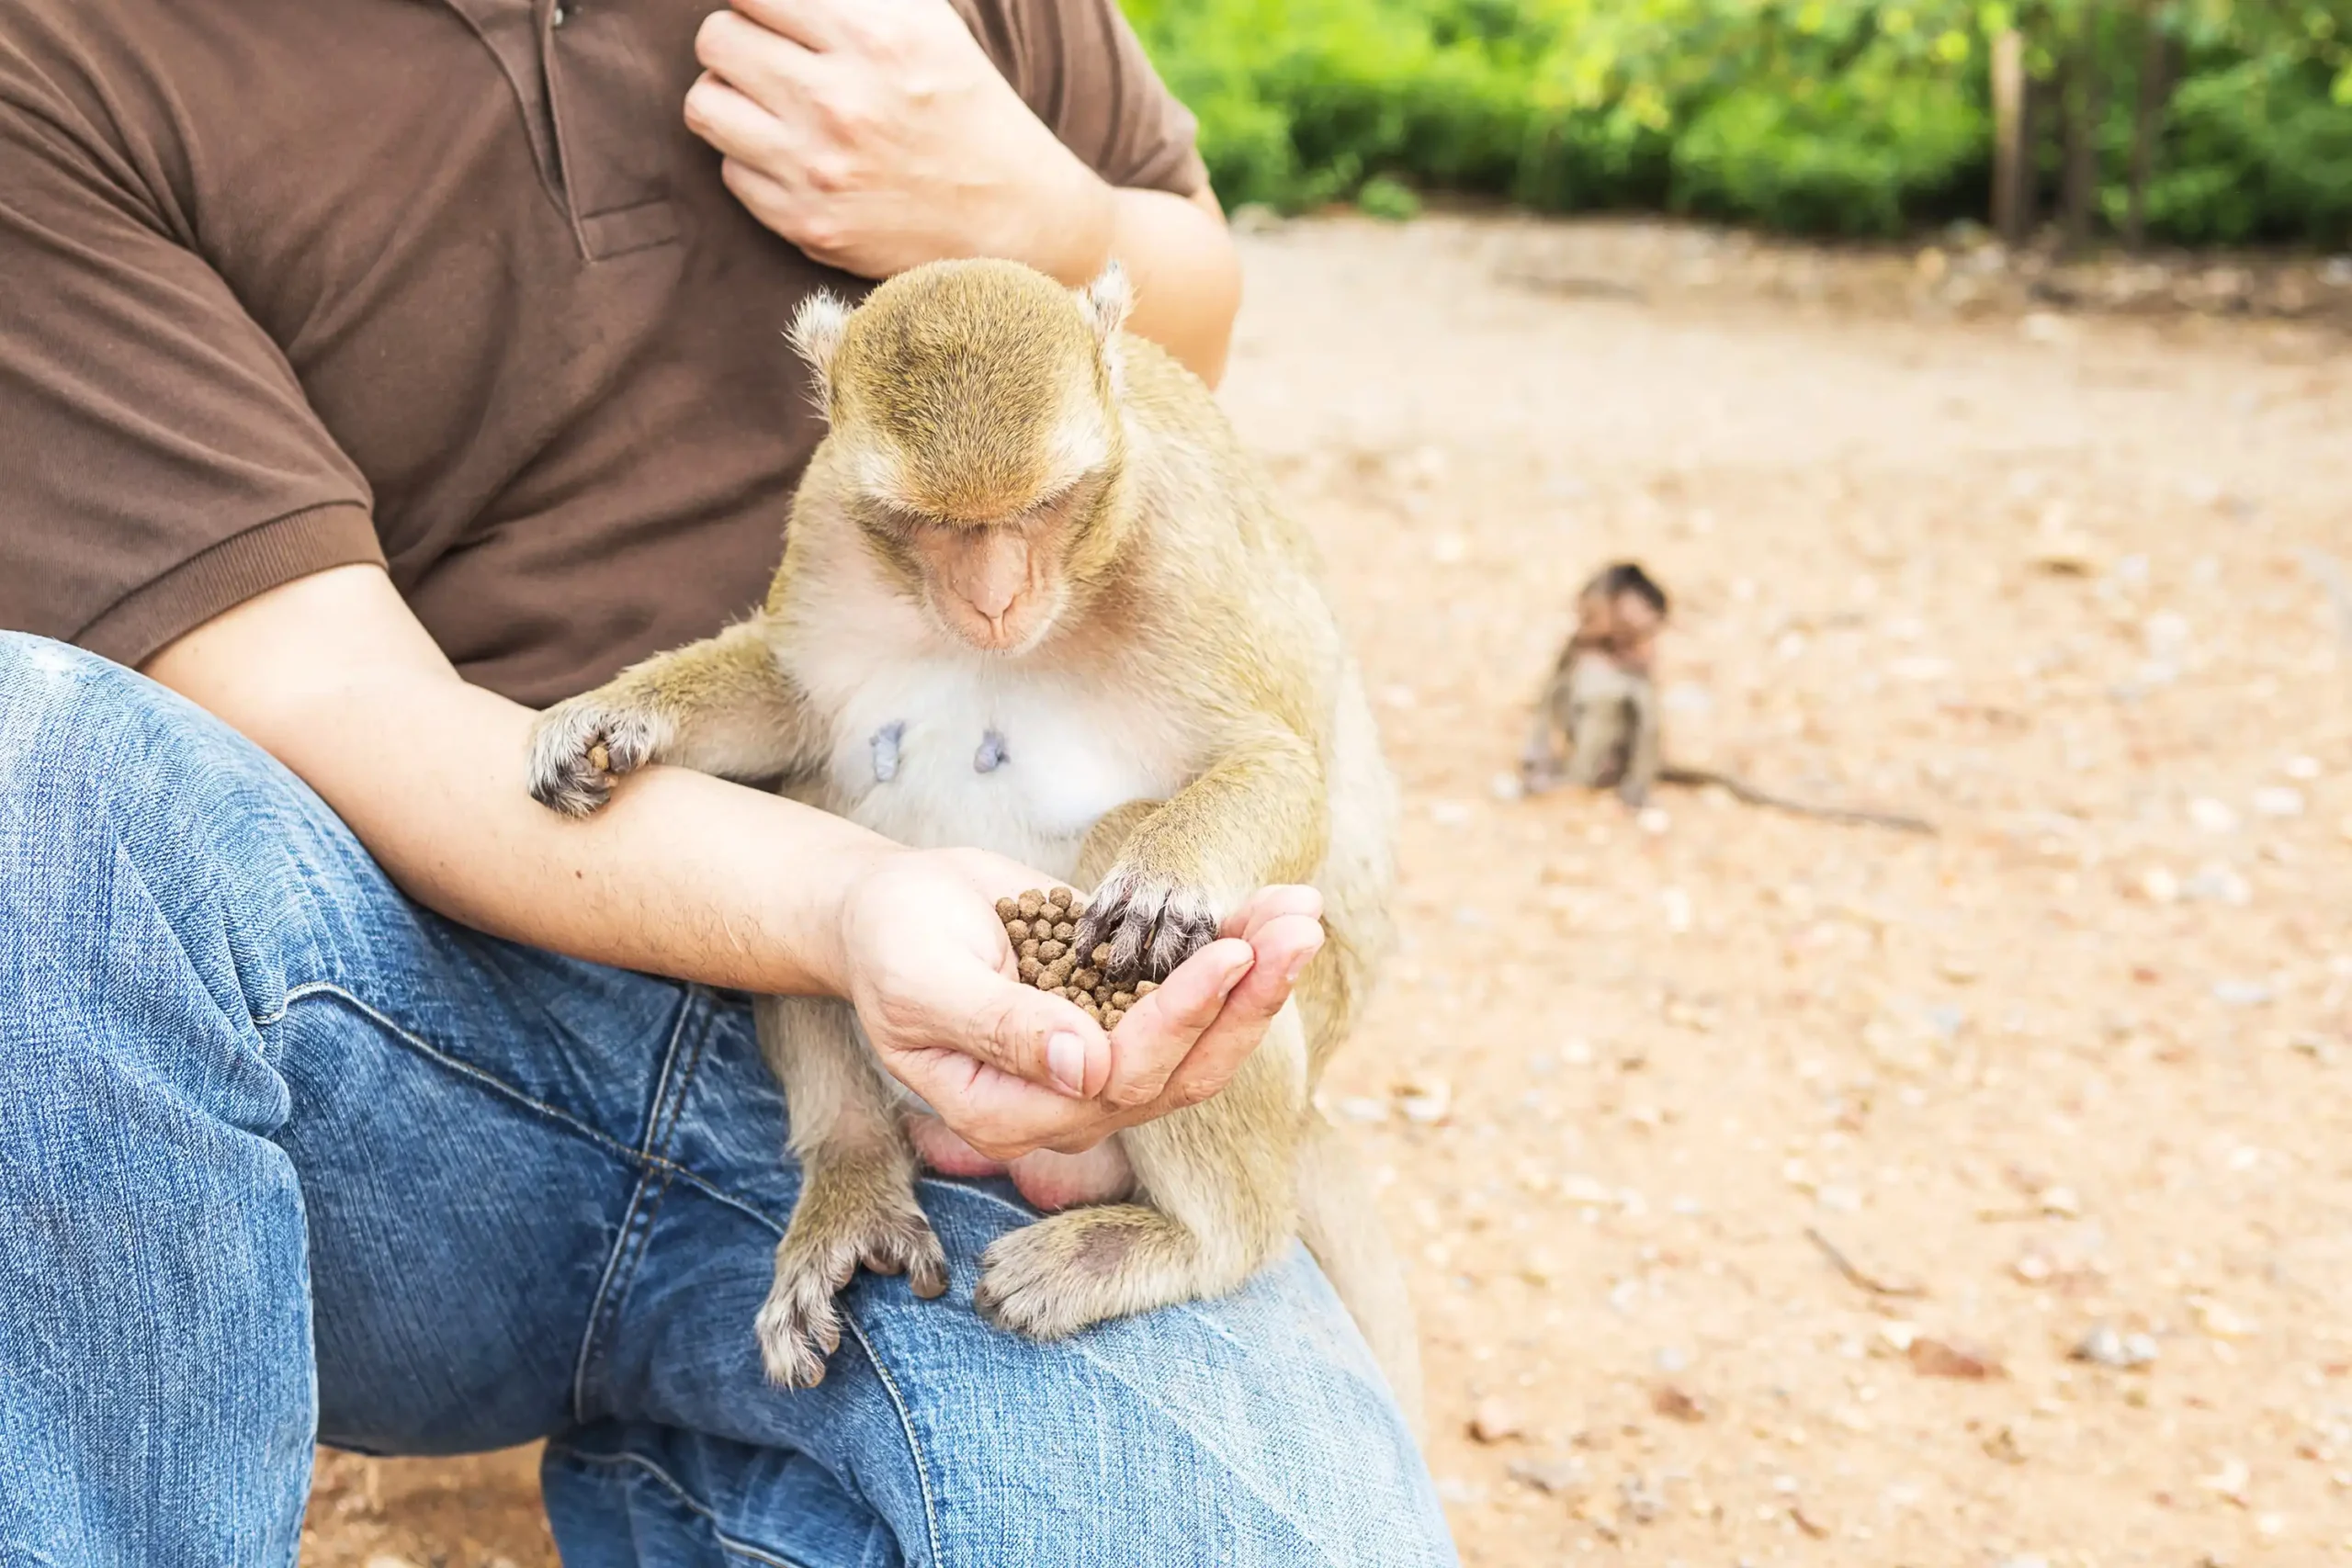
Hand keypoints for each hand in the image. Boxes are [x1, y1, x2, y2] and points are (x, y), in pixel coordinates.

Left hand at [685, 0, 1114, 282]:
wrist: (1016, 216)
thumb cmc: (963, 105)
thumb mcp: (924, 22)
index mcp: (871, 34)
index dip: (762, 4)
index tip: (779, 20)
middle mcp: (839, 100)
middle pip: (716, 39)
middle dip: (741, 44)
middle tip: (776, 63)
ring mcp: (817, 168)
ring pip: (704, 105)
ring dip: (732, 101)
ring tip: (773, 109)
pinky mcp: (806, 224)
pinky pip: (730, 172)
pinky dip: (756, 164)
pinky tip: (800, 162)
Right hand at [836, 847, 1323, 1160]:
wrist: (890, 909)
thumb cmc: (892, 945)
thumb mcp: (926, 982)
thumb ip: (1000, 1027)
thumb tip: (1086, 1067)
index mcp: (1015, 1111)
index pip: (1121, 1080)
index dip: (1180, 1019)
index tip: (1228, 953)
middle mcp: (1072, 1100)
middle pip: (1183, 1070)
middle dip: (1247, 1000)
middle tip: (1298, 931)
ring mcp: (1105, 1059)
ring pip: (1203, 1039)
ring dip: (1259, 977)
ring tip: (1303, 911)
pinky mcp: (1125, 1013)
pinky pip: (1195, 995)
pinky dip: (1240, 951)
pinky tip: (1279, 904)